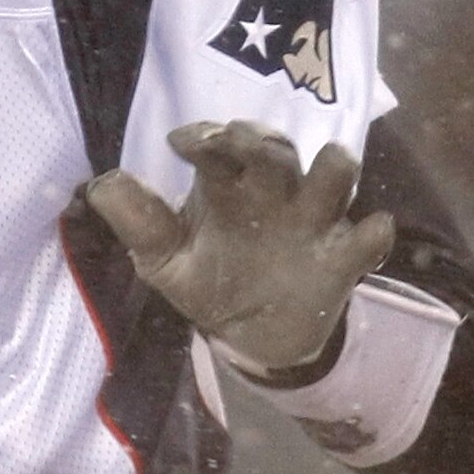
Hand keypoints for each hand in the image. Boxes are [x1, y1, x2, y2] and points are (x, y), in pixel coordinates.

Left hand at [85, 121, 393, 375]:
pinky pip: (371, 238)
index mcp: (230, 184)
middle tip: (237, 142)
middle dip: (261, 139)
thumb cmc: (213, 280)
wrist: (255, 336)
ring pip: (337, 173)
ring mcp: (315, 220)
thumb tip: (99, 187)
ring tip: (325, 167)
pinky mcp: (345, 258)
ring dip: (333, 166)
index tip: (180, 144)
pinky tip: (367, 235)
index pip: (221, 145)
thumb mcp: (166, 260)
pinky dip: (373, 233)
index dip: (205, 137)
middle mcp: (276, 191)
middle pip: (279, 147)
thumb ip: (140, 224)